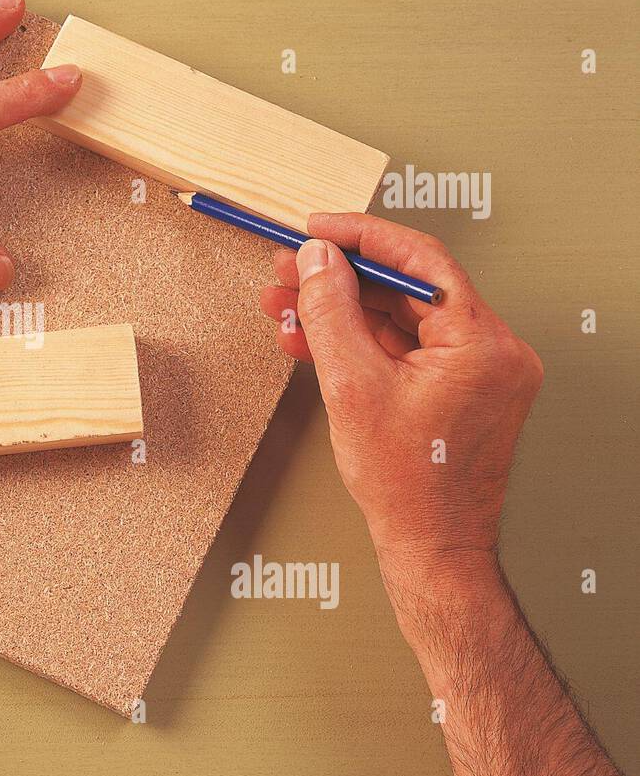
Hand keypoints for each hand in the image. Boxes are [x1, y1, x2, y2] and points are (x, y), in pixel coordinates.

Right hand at [260, 214, 542, 596]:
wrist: (431, 547)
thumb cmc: (407, 485)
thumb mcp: (351, 386)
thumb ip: (330, 312)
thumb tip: (316, 260)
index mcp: (482, 342)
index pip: (420, 261)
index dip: (360, 237)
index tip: (316, 228)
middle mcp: (492, 349)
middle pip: (405, 289)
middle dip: (337, 280)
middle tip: (286, 270)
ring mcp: (477, 370)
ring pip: (399, 319)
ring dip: (339, 312)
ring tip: (283, 307)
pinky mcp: (459, 388)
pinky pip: (403, 349)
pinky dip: (358, 343)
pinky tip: (310, 341)